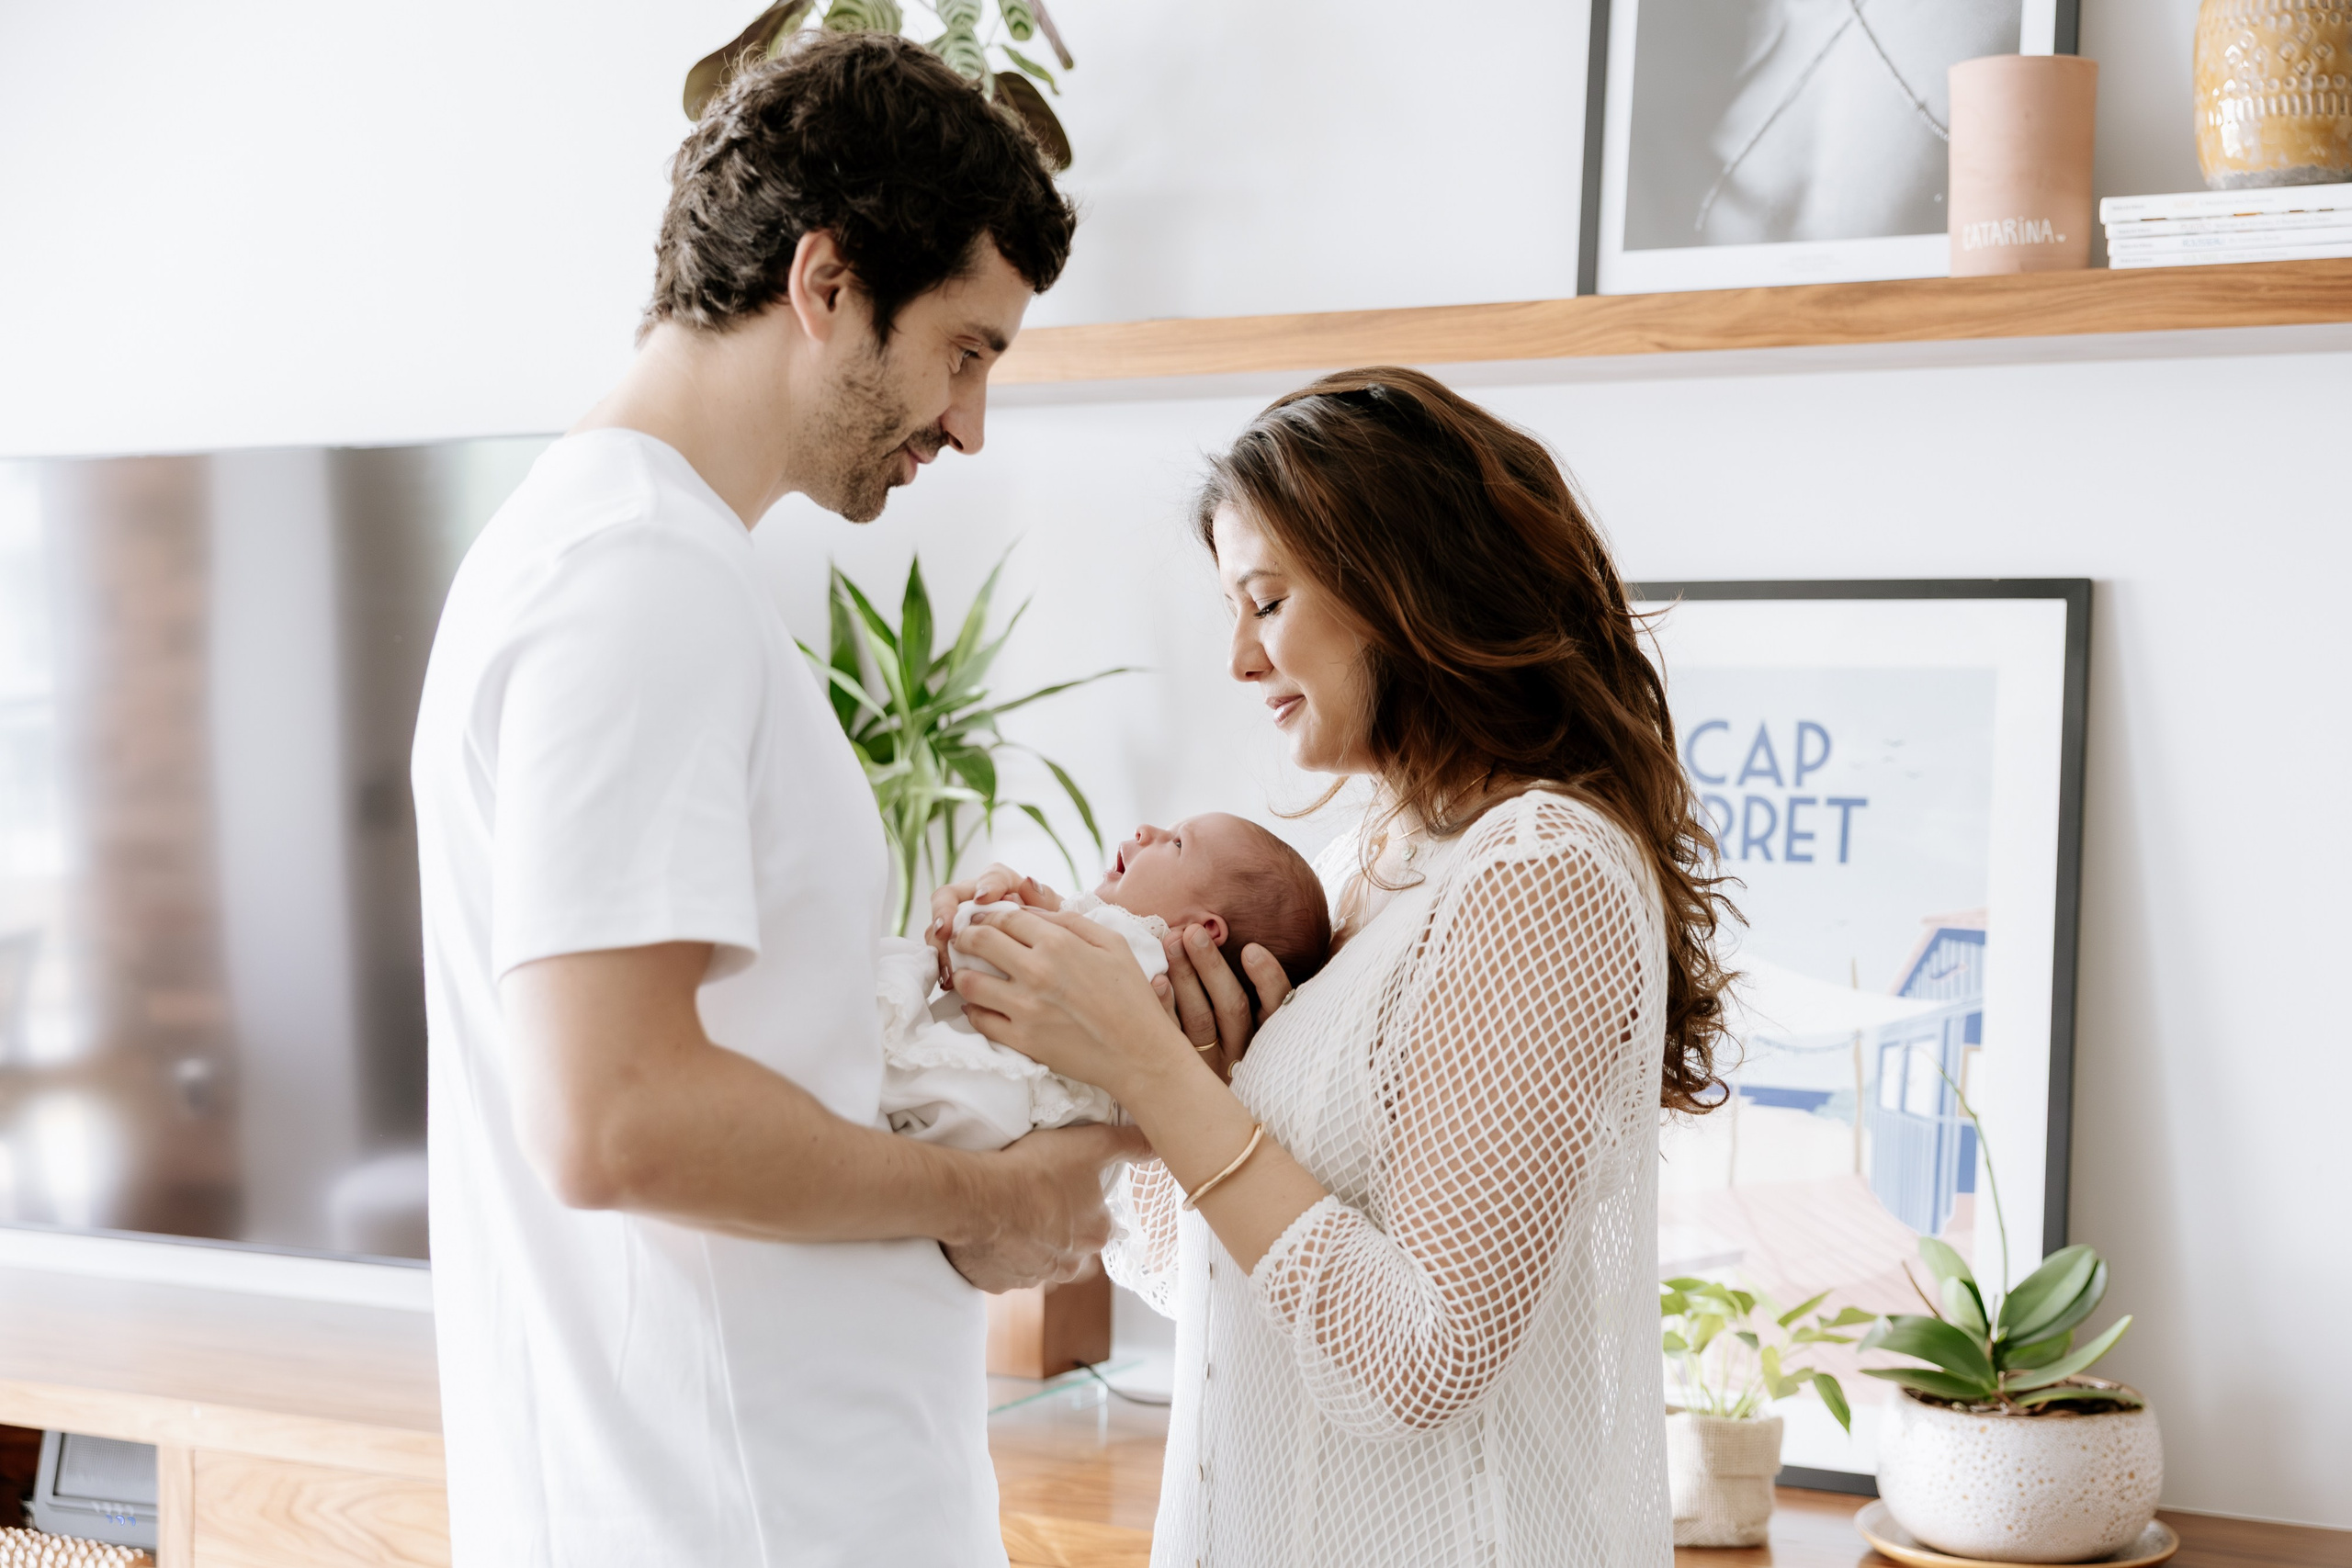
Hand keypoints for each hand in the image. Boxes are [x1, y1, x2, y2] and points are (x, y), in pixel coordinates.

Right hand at [926, 863, 1061, 984]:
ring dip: (939, 943)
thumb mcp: (1060, 924)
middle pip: (950, 896)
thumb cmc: (1056, 942)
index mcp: (1007, 889)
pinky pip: (941, 953)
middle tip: (944, 931)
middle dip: (943, 912)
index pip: (993, 876)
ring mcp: (964, 928)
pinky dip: (942, 964)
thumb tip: (1029, 882)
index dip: (986, 884)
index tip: (984, 899)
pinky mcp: (957, 953)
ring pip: (940, 927)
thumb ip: (1046, 902)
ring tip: (948, 963)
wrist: (1056, 975)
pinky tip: (949, 980)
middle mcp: (979, 904)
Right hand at [942, 1121, 1148, 1291]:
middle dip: (1059, 1229)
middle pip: (1071, 1247)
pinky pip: (1002, 1269)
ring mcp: (1030, 1278)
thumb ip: (1127, 1144)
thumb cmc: (1036, 1171)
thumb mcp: (1090, 1145)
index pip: (1102, 1223)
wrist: (977, 1199)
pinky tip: (990, 1231)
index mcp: (1096, 1235)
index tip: (1068, 1188)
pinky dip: (998, 1254)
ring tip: (1012, 1214)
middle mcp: (1069, 1265)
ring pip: (1036, 1261)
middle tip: (1038, 1199)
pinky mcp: (995, 1282)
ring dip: (1028, 1244)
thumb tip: (1156, 1144)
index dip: (1086, 1204)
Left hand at [951, 905, 1190, 1099]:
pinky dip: (974, 1010)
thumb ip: (1070, 922)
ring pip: (969, 982)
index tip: (981, 922)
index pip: (1004, 917)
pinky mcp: (1022, 1040)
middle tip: (963, 942)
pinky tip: (981, 1006)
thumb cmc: (1132, 997)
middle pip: (978, 941)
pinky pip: (980, 1020)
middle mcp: (1037, 971)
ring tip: (966, 974)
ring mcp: (1026, 1008)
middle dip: (964, 937)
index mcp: (1059, 943)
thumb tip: (1032, 912)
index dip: (987, 916)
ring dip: (961, 974)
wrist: (1140, 1054)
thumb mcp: (1112, 944)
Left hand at [1162, 925, 1292, 1081]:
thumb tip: (1230, 943)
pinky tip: (1156, 982)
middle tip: (1192, 932)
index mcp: (1267, 1040)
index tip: (1251, 950)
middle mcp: (1241, 1055)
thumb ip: (1252, 993)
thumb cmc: (1236, 1055)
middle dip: (1211, 966)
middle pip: (1231, 1007)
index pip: (1275, 1007)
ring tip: (1172, 943)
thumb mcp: (1254, 1029)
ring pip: (1200, 1021)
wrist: (1203, 1115)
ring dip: (1185, 977)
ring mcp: (1210, 1067)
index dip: (1266, 978)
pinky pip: (1171, 1039)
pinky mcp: (1181, 1072)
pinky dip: (1164, 1009)